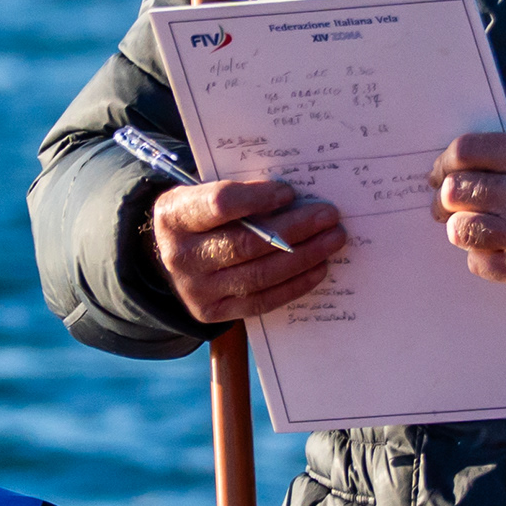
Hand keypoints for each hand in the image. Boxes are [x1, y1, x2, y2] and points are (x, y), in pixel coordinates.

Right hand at [152, 175, 344, 322]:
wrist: (173, 255)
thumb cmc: (200, 216)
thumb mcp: (204, 193)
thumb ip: (239, 192)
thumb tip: (293, 196)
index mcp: (175, 217)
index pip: (219, 205)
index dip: (258, 198)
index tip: (290, 192)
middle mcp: (182, 257)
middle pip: (246, 244)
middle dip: (295, 229)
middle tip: (328, 216)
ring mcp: (196, 290)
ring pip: (258, 276)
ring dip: (303, 258)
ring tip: (331, 240)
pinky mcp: (213, 312)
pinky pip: (260, 301)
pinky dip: (294, 285)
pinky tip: (318, 268)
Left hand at [432, 132, 505, 295]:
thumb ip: (503, 152)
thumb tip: (451, 163)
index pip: (465, 151)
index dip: (443, 163)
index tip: (439, 174)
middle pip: (455, 190)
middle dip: (443, 199)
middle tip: (445, 205)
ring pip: (460, 229)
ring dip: (459, 228)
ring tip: (470, 226)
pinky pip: (476, 261)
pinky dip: (480, 256)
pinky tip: (496, 248)